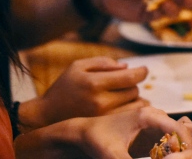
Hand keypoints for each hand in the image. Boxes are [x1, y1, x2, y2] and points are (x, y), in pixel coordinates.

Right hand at [23, 58, 147, 127]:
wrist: (47, 115)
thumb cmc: (64, 87)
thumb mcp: (78, 66)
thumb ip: (103, 62)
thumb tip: (127, 67)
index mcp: (94, 83)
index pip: (130, 78)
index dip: (142, 72)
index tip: (144, 70)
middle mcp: (101, 102)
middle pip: (134, 91)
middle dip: (132, 84)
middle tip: (123, 83)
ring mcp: (104, 117)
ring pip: (135, 105)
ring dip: (134, 98)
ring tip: (123, 95)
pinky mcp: (105, 128)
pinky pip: (129, 117)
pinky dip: (132, 110)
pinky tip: (124, 106)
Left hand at [74, 108, 191, 158]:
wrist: (86, 131)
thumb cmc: (97, 139)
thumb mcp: (111, 155)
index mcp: (148, 116)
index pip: (179, 129)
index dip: (184, 148)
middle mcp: (157, 117)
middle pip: (187, 131)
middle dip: (189, 151)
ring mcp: (157, 124)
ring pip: (184, 137)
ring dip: (184, 153)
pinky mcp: (154, 133)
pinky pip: (174, 143)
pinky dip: (176, 155)